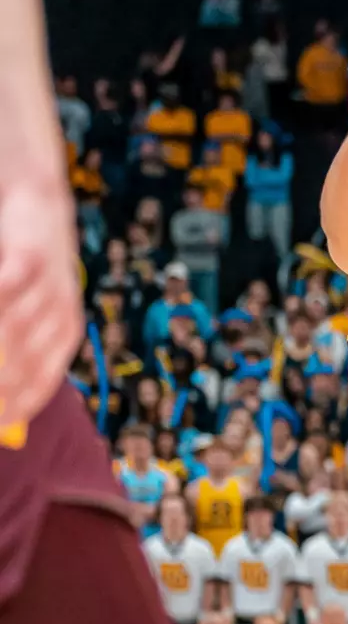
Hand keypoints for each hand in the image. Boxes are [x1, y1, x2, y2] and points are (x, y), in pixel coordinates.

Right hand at [0, 173, 82, 428]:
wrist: (37, 198)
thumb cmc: (25, 258)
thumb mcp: (29, 301)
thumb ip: (14, 341)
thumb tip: (3, 387)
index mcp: (65, 330)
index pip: (44, 379)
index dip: (20, 404)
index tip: (1, 424)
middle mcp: (61, 313)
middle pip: (25, 363)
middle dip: (0, 388)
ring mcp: (47, 287)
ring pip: (11, 333)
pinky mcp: (28, 260)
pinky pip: (5, 292)